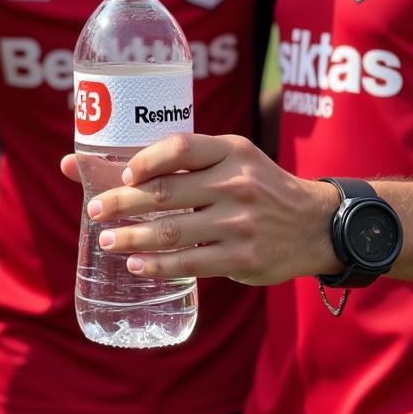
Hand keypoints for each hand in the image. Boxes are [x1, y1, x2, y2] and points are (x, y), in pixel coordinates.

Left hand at [61, 134, 340, 285]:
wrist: (316, 225)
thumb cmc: (257, 187)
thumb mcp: (232, 160)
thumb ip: (182, 161)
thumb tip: (106, 164)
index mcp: (231, 152)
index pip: (181, 147)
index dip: (146, 160)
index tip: (124, 175)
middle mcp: (237, 184)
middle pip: (165, 193)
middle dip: (122, 202)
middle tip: (96, 211)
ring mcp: (241, 223)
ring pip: (171, 231)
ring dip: (131, 238)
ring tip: (107, 241)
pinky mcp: (243, 258)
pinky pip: (190, 262)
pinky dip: (158, 265)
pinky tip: (136, 265)